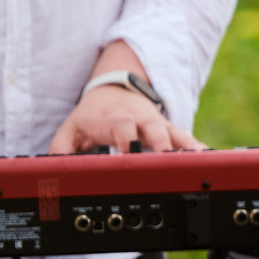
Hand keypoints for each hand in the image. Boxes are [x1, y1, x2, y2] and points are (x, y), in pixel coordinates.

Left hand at [47, 82, 203, 154]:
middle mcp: (138, 120)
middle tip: (166, 164)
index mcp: (114, 120)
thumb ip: (59, 150)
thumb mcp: (69, 129)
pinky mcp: (167, 128)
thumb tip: (51, 169)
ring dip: (184, 147)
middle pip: (154, 131)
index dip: (126, 141)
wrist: (113, 88)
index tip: (130, 157)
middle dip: (161, 147)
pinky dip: (195, 147)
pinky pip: (184, 137)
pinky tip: (207, 157)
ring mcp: (155, 123)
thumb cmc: (91, 115)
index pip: (122, 129)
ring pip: (173, 133)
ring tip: (196, 161)